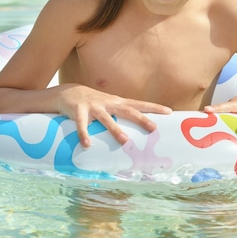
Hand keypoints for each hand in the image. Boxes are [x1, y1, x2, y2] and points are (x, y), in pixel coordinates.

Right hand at [55, 84, 171, 148]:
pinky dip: (84, 135)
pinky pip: (81, 125)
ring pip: (106, 118)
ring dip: (115, 129)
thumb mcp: (109, 105)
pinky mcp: (78, 111)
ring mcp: (93, 106)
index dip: (154, 108)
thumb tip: (138, 131)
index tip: (169, 112)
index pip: (139, 104)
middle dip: (141, 119)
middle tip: (153, 128)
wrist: (67, 92)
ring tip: (124, 140)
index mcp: (117, 102)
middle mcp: (108, 103)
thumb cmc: (93, 103)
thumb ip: (121, 115)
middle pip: (127, 110)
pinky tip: (87, 145)